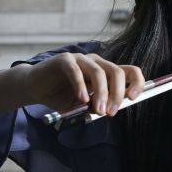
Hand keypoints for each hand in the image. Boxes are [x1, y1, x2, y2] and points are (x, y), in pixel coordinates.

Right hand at [20, 53, 144, 115]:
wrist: (35, 88)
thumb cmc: (62, 96)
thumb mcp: (85, 105)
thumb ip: (98, 105)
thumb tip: (111, 110)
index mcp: (106, 71)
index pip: (130, 71)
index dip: (136, 83)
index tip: (132, 98)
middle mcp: (96, 62)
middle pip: (117, 72)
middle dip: (117, 94)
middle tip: (111, 112)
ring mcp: (81, 59)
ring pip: (99, 72)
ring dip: (101, 93)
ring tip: (98, 110)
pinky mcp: (64, 60)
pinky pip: (76, 72)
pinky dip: (81, 86)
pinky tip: (81, 99)